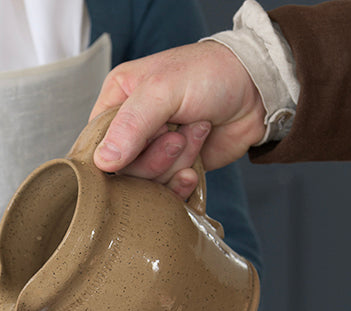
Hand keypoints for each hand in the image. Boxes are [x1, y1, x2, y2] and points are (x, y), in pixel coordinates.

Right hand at [91, 40, 266, 198]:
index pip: (94, 144)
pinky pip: (164, 195)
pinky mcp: (172, 172)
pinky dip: (181, 184)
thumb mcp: (164, 89)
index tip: (141, 143)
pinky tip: (195, 165)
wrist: (256, 91)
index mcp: (116, 100)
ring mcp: (152, 153)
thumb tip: (103, 163)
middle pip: (120, 172)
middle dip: (153, 160)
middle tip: (177, 136)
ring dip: (173, 165)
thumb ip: (131, 124)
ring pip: (144, 186)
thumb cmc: (210, 74)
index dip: (114, 154)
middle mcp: (130, 130)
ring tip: (194, 135)